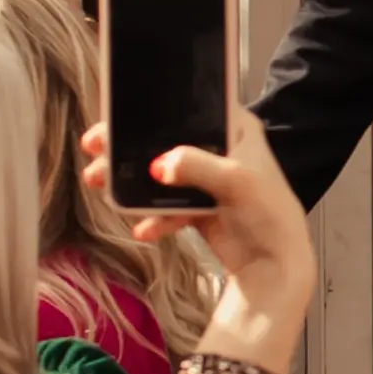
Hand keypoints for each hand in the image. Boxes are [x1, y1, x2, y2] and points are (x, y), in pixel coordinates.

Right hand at [75, 118, 314, 373]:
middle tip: (96, 151)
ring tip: (101, 187)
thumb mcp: (236, 182)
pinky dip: (153, 217)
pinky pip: (167, 206)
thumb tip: (159, 164)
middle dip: (129, 148)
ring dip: (132, 182)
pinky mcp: (199, 207)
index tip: (115, 116)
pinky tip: (143, 229)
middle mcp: (221, 147)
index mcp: (236, 127)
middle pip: (165, 139)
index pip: (189, 107)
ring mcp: (207, 179)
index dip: (152, 108)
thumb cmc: (270, 215)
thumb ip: (196, 166)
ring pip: (161, 174)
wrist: (276, 266)